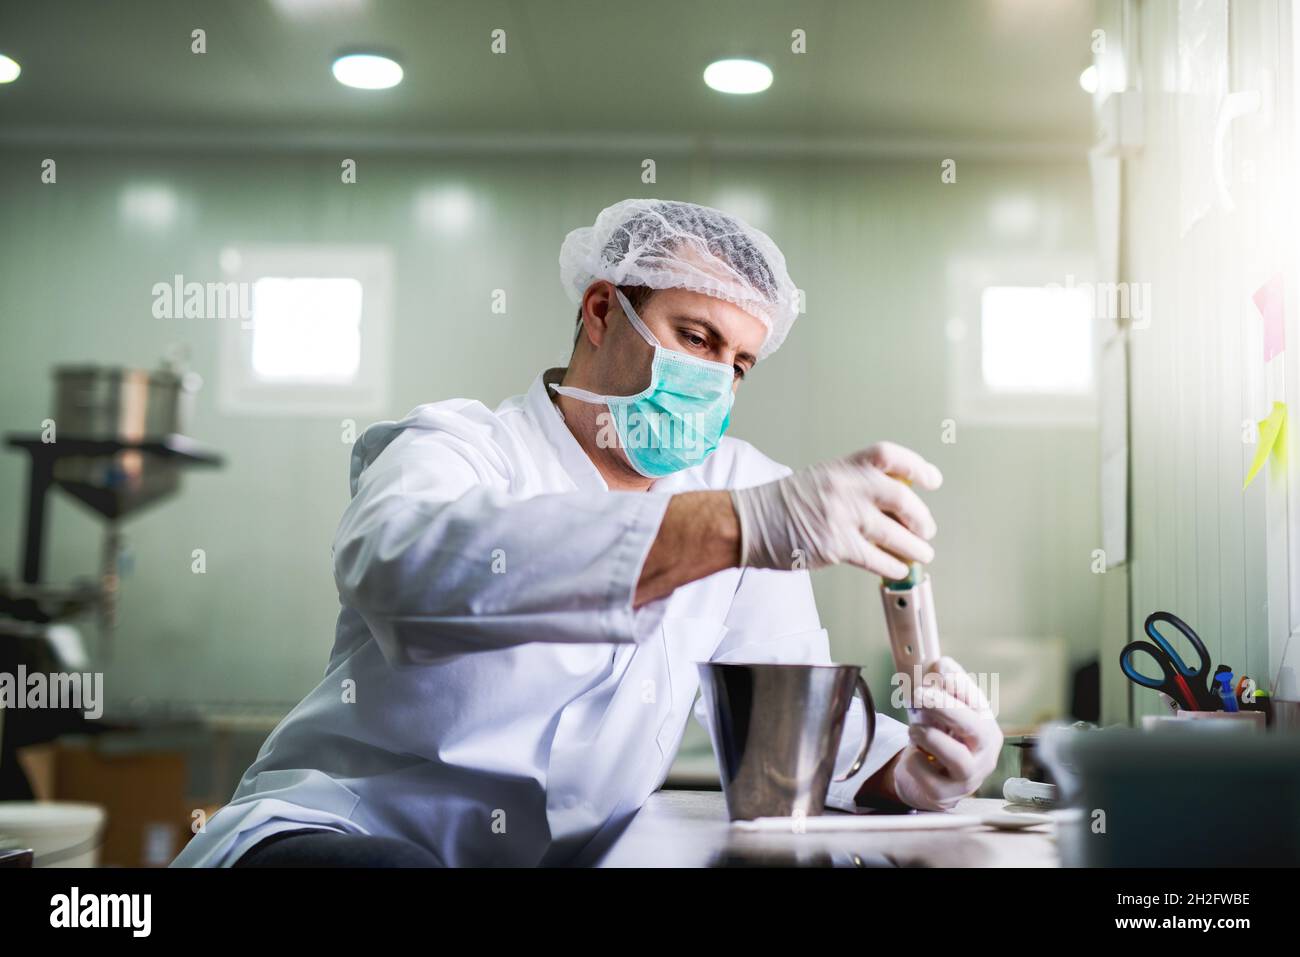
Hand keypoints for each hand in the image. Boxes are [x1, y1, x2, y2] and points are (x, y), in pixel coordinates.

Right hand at [729, 441, 941, 576]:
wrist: (746, 522)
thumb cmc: (780, 505)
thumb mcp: (820, 480)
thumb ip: (853, 486)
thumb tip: (893, 507)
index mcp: (842, 467)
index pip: (888, 456)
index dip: (917, 466)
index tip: (932, 480)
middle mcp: (845, 487)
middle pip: (902, 498)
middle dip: (921, 519)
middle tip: (927, 530)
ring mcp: (841, 516)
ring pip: (896, 534)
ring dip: (915, 549)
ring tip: (922, 555)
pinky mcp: (835, 546)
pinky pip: (877, 559)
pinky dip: (894, 567)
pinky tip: (898, 569)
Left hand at [892, 657, 1002, 810]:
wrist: (927, 782)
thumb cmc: (940, 741)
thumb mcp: (942, 714)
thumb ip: (942, 690)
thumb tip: (939, 663)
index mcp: (985, 725)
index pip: (978, 701)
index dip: (959, 683)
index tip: (939, 665)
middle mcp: (985, 752)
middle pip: (974, 728)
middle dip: (945, 707)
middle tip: (919, 692)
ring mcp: (969, 777)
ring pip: (956, 756)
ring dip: (930, 736)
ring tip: (914, 730)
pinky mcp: (946, 795)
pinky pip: (929, 776)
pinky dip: (915, 761)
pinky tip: (914, 756)